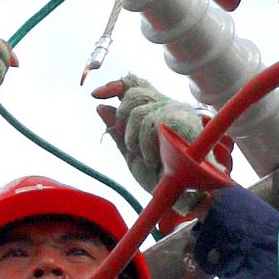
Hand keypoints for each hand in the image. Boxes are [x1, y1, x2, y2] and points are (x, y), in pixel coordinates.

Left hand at [97, 72, 218, 196]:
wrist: (184, 194)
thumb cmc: (162, 176)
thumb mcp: (132, 153)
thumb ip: (118, 131)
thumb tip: (100, 106)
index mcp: (158, 109)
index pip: (135, 84)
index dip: (114, 86)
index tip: (95, 95)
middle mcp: (168, 104)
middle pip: (134, 93)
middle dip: (122, 119)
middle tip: (130, 145)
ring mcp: (175, 109)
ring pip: (138, 111)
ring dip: (134, 140)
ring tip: (148, 158)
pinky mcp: (180, 118)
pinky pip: (149, 123)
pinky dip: (145, 146)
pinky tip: (156, 159)